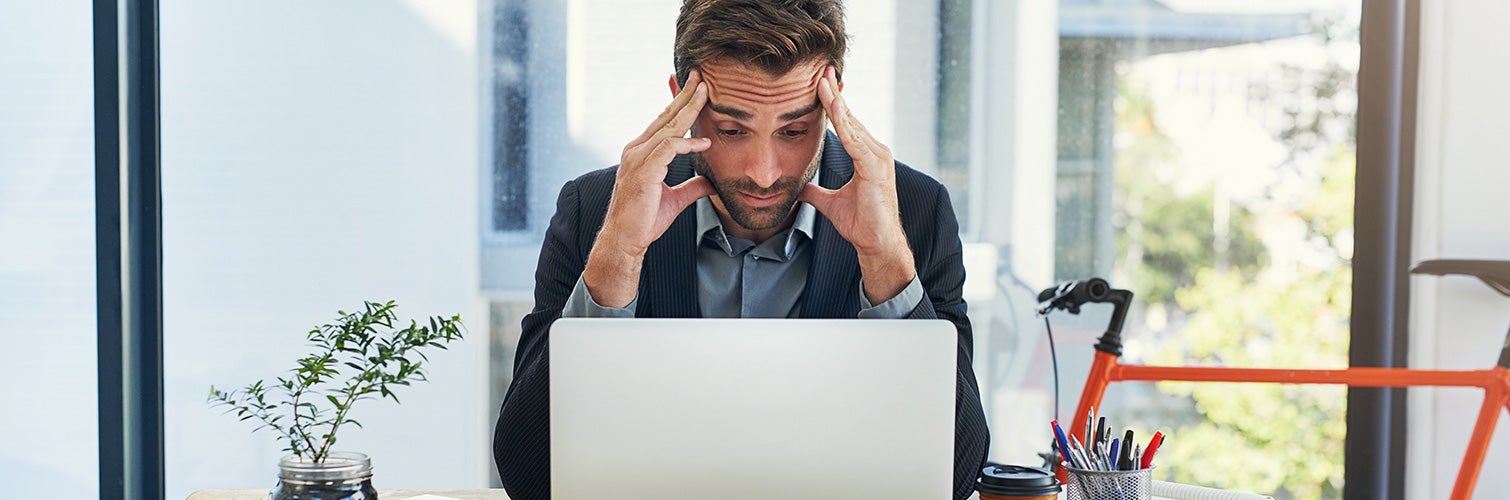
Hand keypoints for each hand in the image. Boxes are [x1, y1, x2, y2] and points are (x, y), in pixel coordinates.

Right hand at [583, 70, 714, 307]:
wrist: (626, 241)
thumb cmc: (645, 221)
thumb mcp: (676, 199)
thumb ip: (693, 186)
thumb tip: (712, 182)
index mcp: (641, 152)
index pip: (663, 121)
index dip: (680, 103)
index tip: (696, 88)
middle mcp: (636, 149)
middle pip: (665, 116)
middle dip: (684, 94)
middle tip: (701, 76)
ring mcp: (637, 158)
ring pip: (667, 127)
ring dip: (688, 109)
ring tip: (706, 94)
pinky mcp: (643, 171)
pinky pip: (668, 148)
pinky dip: (687, 143)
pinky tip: (704, 143)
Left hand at [801, 66, 915, 302]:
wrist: (877, 243)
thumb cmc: (861, 223)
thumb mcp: (830, 203)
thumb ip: (816, 192)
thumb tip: (799, 189)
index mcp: (867, 156)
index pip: (847, 123)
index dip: (833, 103)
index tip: (819, 84)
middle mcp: (875, 151)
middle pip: (850, 116)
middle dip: (834, 93)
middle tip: (821, 70)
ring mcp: (878, 157)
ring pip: (852, 123)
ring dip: (836, 102)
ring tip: (822, 81)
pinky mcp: (875, 167)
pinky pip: (856, 140)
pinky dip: (844, 123)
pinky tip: (833, 107)